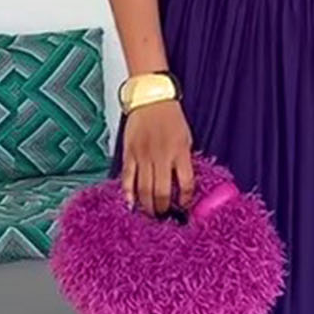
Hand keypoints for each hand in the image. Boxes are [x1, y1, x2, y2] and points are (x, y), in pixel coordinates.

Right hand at [121, 99, 194, 216]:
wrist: (151, 98)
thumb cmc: (170, 117)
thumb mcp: (186, 138)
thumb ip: (184, 161)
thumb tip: (181, 184)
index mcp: (180, 152)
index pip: (185, 184)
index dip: (185, 200)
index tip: (183, 205)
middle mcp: (161, 157)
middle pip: (162, 192)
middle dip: (163, 209)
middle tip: (164, 215)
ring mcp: (143, 156)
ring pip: (144, 190)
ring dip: (147, 206)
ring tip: (150, 214)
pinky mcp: (129, 154)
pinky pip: (127, 179)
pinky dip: (128, 194)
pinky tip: (130, 204)